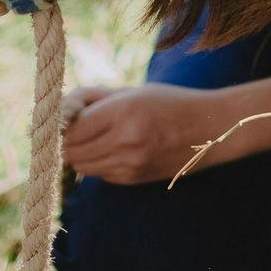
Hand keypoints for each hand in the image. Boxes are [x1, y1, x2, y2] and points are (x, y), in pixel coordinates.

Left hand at [61, 83, 244, 184]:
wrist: (211, 129)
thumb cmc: (171, 102)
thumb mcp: (133, 91)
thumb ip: (93, 99)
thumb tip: (58, 108)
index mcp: (124, 111)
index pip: (69, 128)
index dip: (58, 125)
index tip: (59, 118)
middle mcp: (126, 140)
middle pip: (70, 151)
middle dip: (64, 141)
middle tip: (70, 129)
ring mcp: (130, 164)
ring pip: (81, 166)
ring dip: (80, 153)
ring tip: (93, 138)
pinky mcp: (134, 179)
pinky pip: (100, 174)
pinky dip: (98, 163)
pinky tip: (115, 149)